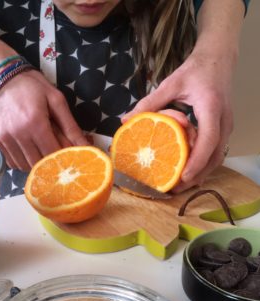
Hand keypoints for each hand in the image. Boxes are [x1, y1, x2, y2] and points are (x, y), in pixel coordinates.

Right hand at [0, 69, 89, 169]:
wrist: (0, 77)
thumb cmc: (32, 87)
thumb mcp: (56, 100)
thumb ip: (71, 126)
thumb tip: (86, 147)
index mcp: (35, 123)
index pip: (52, 154)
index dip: (62, 159)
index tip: (68, 157)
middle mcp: (18, 134)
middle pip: (38, 164)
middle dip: (50, 164)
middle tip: (55, 155)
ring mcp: (4, 139)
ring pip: (24, 166)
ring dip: (36, 165)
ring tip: (42, 152)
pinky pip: (12, 162)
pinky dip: (22, 162)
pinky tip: (29, 151)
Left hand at [122, 50, 233, 192]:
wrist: (219, 59)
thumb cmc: (196, 70)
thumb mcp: (171, 83)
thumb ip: (149, 103)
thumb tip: (126, 120)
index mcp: (211, 107)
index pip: (208, 139)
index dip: (196, 160)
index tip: (183, 176)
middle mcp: (223, 120)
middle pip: (215, 156)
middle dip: (197, 175)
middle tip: (176, 189)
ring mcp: (227, 126)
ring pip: (217, 157)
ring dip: (201, 174)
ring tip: (180, 186)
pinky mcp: (224, 129)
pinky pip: (217, 152)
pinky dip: (204, 165)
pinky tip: (190, 174)